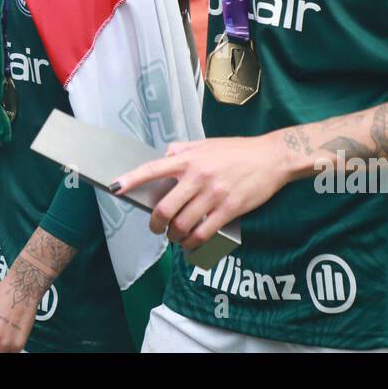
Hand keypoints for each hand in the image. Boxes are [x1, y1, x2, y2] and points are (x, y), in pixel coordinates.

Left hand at [111, 133, 287, 249]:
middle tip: (157, 229)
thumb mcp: (207, 143)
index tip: (114, 188)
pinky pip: (204, 234)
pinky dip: (193, 244)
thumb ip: (183, 149)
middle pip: (164, 208)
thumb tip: (164, 157)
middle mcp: (198, 176)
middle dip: (156, 224)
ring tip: (176, 237)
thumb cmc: (238, 151)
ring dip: (175, 237)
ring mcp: (213, 194)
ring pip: (182, 225)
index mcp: (189, 159)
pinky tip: (192, 245)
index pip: (153, 169)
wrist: (272, 157)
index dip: (131, 179)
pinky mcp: (229, 209)